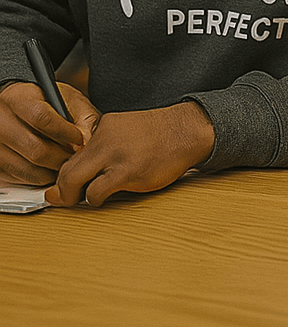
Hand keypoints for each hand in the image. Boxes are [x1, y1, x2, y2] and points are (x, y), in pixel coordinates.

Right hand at [0, 80, 98, 184]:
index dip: (65, 132)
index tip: (79, 138)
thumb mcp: (69, 99)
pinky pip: (20, 177)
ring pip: (28, 168)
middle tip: (76, 157)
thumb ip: (82, 117)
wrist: (19, 106)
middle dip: (62, 157)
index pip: (41, 118)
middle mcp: (1, 121)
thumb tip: (86, 141)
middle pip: (35, 148)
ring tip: (64, 162)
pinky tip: (49, 167)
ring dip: (52, 171)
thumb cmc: (48, 102)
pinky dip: (39, 177)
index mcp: (19, 99)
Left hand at [47, 101, 214, 206]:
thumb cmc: (163, 134)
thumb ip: (107, 144)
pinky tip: (102, 198)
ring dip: (74, 196)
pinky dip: (94, 199)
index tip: (63, 184)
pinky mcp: (125, 172)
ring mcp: (113, 156)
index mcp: (103, 127)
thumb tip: (88, 169)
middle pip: (66, 168)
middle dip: (61, 188)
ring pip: (73, 181)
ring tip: (84, 199)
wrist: (187, 130)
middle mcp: (103, 139)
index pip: (72, 152)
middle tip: (61, 198)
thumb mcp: (128, 128)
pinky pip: (96, 192)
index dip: (65, 172)